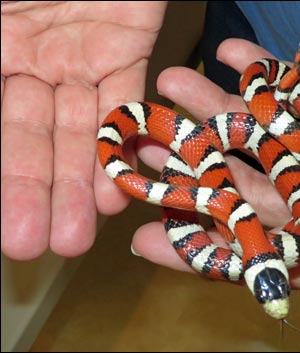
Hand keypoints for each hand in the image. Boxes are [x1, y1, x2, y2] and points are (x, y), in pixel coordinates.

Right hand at [1, 1, 165, 259]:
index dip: (3, 178)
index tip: (8, 230)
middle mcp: (27, 60)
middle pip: (33, 138)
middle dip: (40, 191)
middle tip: (45, 246)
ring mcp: (76, 55)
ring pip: (81, 129)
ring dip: (83, 181)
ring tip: (82, 233)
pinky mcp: (124, 45)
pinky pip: (122, 97)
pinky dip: (122, 139)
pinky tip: (121, 183)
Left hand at [131, 39, 299, 350]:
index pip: (271, 253)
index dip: (212, 250)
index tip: (150, 239)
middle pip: (256, 192)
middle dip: (198, 170)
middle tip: (144, 146)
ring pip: (270, 138)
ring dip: (221, 112)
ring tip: (173, 84)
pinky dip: (270, 78)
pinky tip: (234, 56)